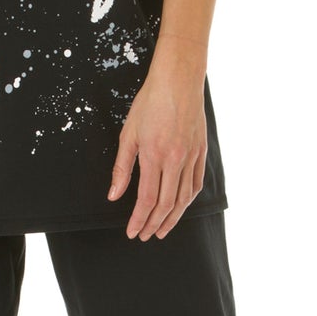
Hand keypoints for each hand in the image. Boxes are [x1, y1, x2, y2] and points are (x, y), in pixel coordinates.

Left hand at [107, 43, 208, 240]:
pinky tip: (180, 206)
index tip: (132, 232)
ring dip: (173, 218)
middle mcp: (176, 160)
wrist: (178, 80)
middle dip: (154, 224)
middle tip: (145, 236)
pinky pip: (196, 183)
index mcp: (155, 156)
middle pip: (167, 204)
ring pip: (184, 198)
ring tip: (162, 229)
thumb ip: (122, 167)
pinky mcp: (201, 151)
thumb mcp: (129, 133)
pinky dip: (188, 199)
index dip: (139, 220)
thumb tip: (114, 195)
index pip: (147, 199)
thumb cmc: (150, 102)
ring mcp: (191, 156)